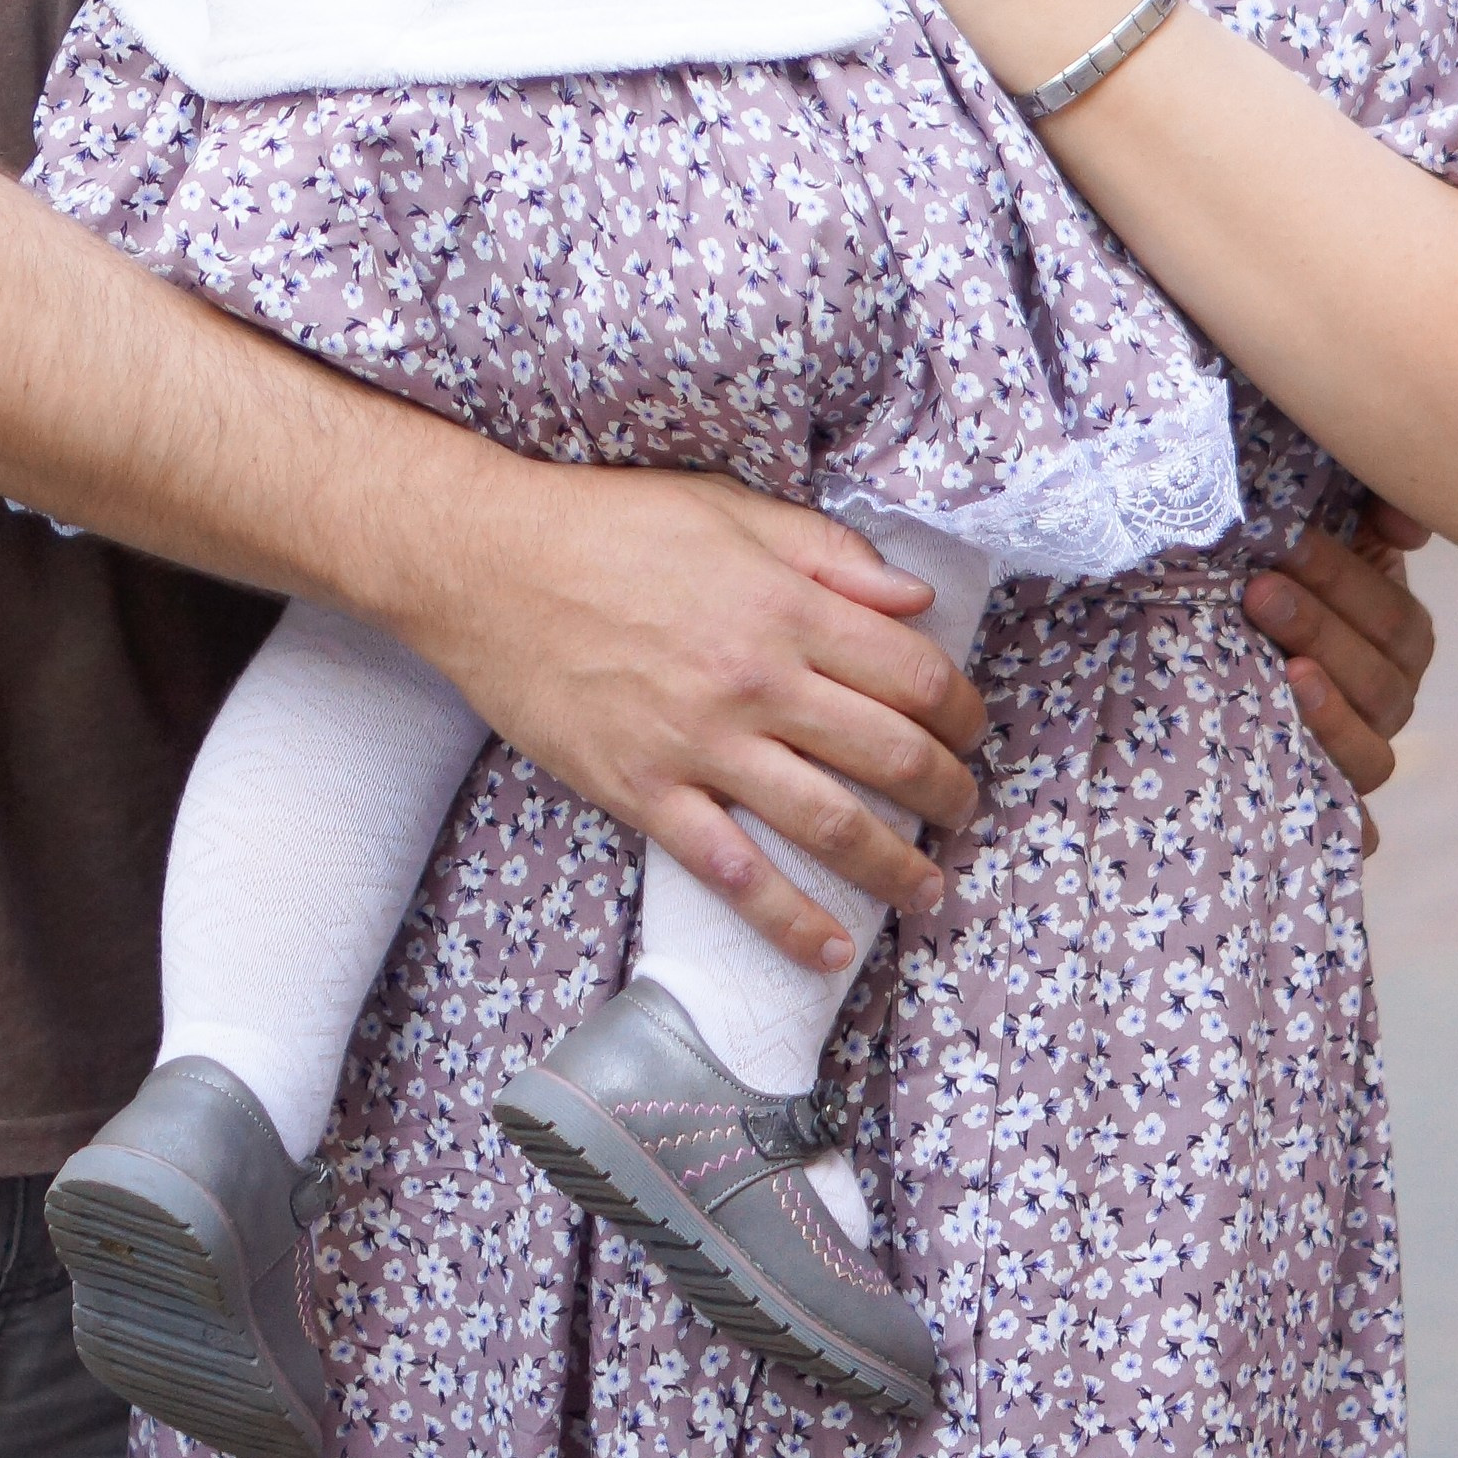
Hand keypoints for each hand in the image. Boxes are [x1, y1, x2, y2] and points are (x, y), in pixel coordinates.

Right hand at [404, 460, 987, 972]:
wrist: (486, 563)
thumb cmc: (607, 522)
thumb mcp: (728, 506)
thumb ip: (826, 553)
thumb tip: (914, 603)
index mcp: (784, 606)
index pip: (913, 674)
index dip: (961, 709)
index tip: (970, 728)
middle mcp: (756, 681)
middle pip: (890, 755)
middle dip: (948, 795)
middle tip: (963, 811)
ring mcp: (700, 744)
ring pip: (830, 825)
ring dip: (897, 869)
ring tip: (929, 894)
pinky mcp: (644, 791)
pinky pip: (732, 872)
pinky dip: (788, 920)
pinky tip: (828, 951)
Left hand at [1244, 503, 1435, 851]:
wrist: (1212, 623)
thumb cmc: (1268, 569)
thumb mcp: (1314, 529)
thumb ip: (1365, 505)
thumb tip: (1406, 527)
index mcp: (1396, 634)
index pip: (1391, 615)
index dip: (1342, 579)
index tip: (1283, 542)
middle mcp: (1389, 697)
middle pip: (1381, 682)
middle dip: (1320, 631)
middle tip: (1258, 592)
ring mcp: (1359, 751)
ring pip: (1372, 755)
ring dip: (1330, 714)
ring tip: (1286, 673)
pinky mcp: (1322, 797)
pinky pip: (1346, 821)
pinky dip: (1341, 813)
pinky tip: (1309, 785)